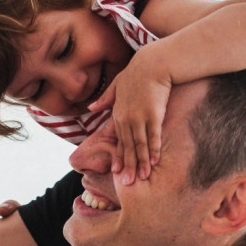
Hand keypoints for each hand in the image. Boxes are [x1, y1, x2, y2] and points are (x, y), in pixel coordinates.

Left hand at [90, 46, 171, 184]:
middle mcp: (127, 118)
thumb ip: (105, 98)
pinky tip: (153, 161)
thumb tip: (91, 107)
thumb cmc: (138, 71)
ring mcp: (140, 117)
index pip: (119, 139)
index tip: (116, 171)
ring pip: (139, 144)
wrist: (153, 62)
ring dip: (140, 162)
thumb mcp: (117, 84)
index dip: (119, 156)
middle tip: (127, 183)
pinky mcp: (154, 115)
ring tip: (141, 178)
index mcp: (118, 113)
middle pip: (128, 146)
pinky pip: (153, 136)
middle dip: (128, 165)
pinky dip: (153, 149)